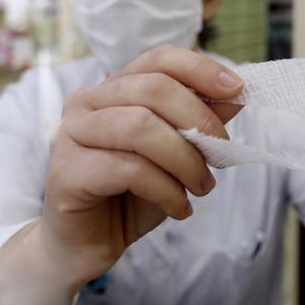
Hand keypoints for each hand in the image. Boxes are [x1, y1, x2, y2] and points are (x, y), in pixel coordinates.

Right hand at [35, 45, 243, 288]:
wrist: (86, 245)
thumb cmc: (130, 196)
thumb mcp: (175, 155)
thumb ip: (198, 122)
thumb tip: (235, 92)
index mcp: (112, 89)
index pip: (158, 59)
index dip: (200, 69)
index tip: (238, 89)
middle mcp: (85, 103)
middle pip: (153, 88)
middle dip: (199, 122)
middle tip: (221, 157)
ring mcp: (70, 134)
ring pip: (141, 126)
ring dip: (185, 160)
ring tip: (201, 187)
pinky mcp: (66, 171)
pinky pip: (129, 169)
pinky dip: (167, 191)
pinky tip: (179, 209)